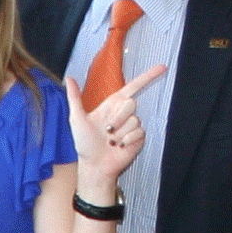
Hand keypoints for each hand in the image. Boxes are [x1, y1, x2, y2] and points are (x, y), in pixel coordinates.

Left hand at [64, 64, 163, 188]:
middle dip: (118, 117)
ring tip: (111, 141)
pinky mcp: (138, 137)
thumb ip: (75, 98)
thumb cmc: (85, 143)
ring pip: (134, 120)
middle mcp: (123, 113)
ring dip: (120, 132)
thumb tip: (69, 78)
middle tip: (107, 130)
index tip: (162, 67)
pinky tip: (119, 146)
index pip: (133, 86)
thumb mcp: (77, 118)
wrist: (95, 165)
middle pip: (131, 103)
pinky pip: (138, 132)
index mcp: (112, 105)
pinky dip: (126, 140)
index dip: (148, 76)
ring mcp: (132, 125)